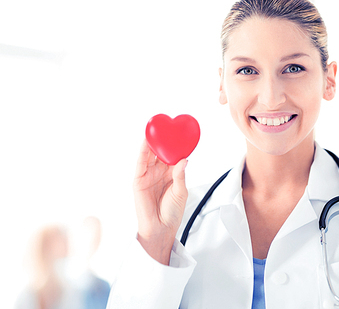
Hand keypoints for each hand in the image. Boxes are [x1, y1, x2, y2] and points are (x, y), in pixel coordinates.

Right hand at [133, 139, 188, 263]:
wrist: (161, 229)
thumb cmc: (172, 213)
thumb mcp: (181, 192)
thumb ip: (180, 176)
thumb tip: (183, 160)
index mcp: (171, 175)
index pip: (173, 156)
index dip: (176, 144)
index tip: (180, 132)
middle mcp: (159, 173)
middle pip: (161, 152)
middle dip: (163, 140)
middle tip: (166, 126)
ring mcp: (148, 176)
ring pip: (150, 155)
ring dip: (152, 142)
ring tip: (155, 129)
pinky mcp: (139, 181)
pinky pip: (140, 164)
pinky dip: (142, 152)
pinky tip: (146, 143)